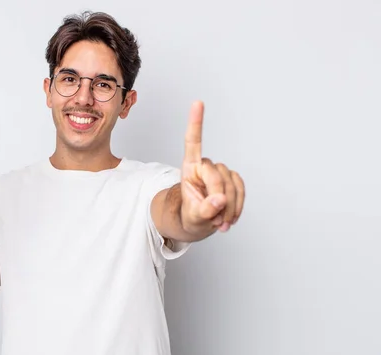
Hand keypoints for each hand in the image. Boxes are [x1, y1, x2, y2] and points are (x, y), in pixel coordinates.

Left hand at [180, 101, 244, 237]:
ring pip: (232, 186)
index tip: (198, 102)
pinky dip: (238, 206)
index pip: (193, 142)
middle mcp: (205, 166)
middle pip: (218, 178)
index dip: (196, 122)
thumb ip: (204, 209)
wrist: (199, 222)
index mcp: (189, 168)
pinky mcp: (233, 179)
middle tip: (214, 221)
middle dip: (219, 201)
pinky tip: (230, 218)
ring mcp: (221, 172)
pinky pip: (241, 189)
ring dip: (229, 208)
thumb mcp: (192, 217)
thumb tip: (220, 200)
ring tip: (219, 223)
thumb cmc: (190, 216)